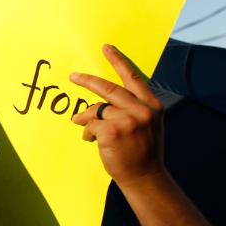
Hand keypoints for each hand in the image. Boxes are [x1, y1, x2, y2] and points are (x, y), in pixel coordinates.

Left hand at [70, 44, 167, 187]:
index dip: (118, 62)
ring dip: (86, 119)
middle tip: (74, 77)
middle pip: (108, 88)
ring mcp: (127, 120)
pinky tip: (91, 140)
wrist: (145, 177)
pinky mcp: (112, 131)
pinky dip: (87, 131)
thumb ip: (129, 109)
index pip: (133, 78)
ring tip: (87, 130)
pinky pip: (90, 124)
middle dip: (88, 81)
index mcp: (152, 106)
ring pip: (96, 110)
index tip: (106, 48)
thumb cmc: (142, 151)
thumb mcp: (146, 125)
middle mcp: (142, 110)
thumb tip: (98, 105)